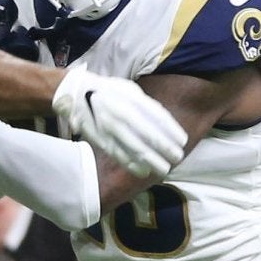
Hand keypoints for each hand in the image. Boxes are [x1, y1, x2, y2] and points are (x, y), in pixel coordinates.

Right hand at [53, 67, 187, 178]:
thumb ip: (147, 105)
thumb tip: (167, 124)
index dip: (172, 131)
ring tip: (164, 169)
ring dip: (152, 161)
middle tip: (177, 158)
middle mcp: (121, 112)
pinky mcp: (101, 139)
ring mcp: (110, 127)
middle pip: (148, 135)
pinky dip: (132, 165)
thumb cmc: (110, 91)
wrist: (77, 94)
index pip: (157, 116)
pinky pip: (118, 155)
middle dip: (165, 149)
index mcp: (130, 98)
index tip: (183, 141)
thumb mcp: (130, 89)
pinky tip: (144, 171)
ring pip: (134, 148)